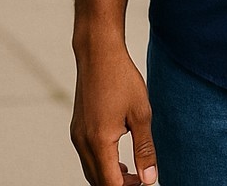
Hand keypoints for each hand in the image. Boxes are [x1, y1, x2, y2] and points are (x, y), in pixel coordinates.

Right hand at [71, 47, 157, 185]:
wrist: (98, 53)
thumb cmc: (121, 78)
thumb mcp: (141, 113)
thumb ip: (145, 149)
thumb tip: (150, 178)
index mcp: (99, 142)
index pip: (111, 184)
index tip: (144, 182)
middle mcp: (83, 142)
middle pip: (98, 181)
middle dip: (119, 184)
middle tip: (141, 179)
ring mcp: (77, 135)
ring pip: (91, 170)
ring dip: (109, 176)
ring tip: (131, 171)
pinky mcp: (77, 128)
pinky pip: (87, 156)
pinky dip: (101, 163)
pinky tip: (117, 156)